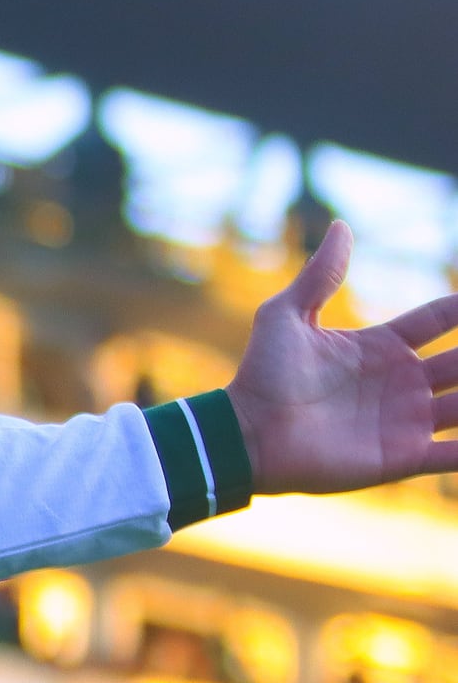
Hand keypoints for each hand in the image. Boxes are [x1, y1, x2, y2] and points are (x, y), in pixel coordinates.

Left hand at [228, 222, 457, 493]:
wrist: (246, 433)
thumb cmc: (261, 375)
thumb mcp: (287, 316)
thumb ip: (320, 275)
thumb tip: (342, 226)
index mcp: (381, 347)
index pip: (438, 318)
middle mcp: (402, 382)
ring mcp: (406, 420)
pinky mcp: (404, 456)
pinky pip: (455, 455)